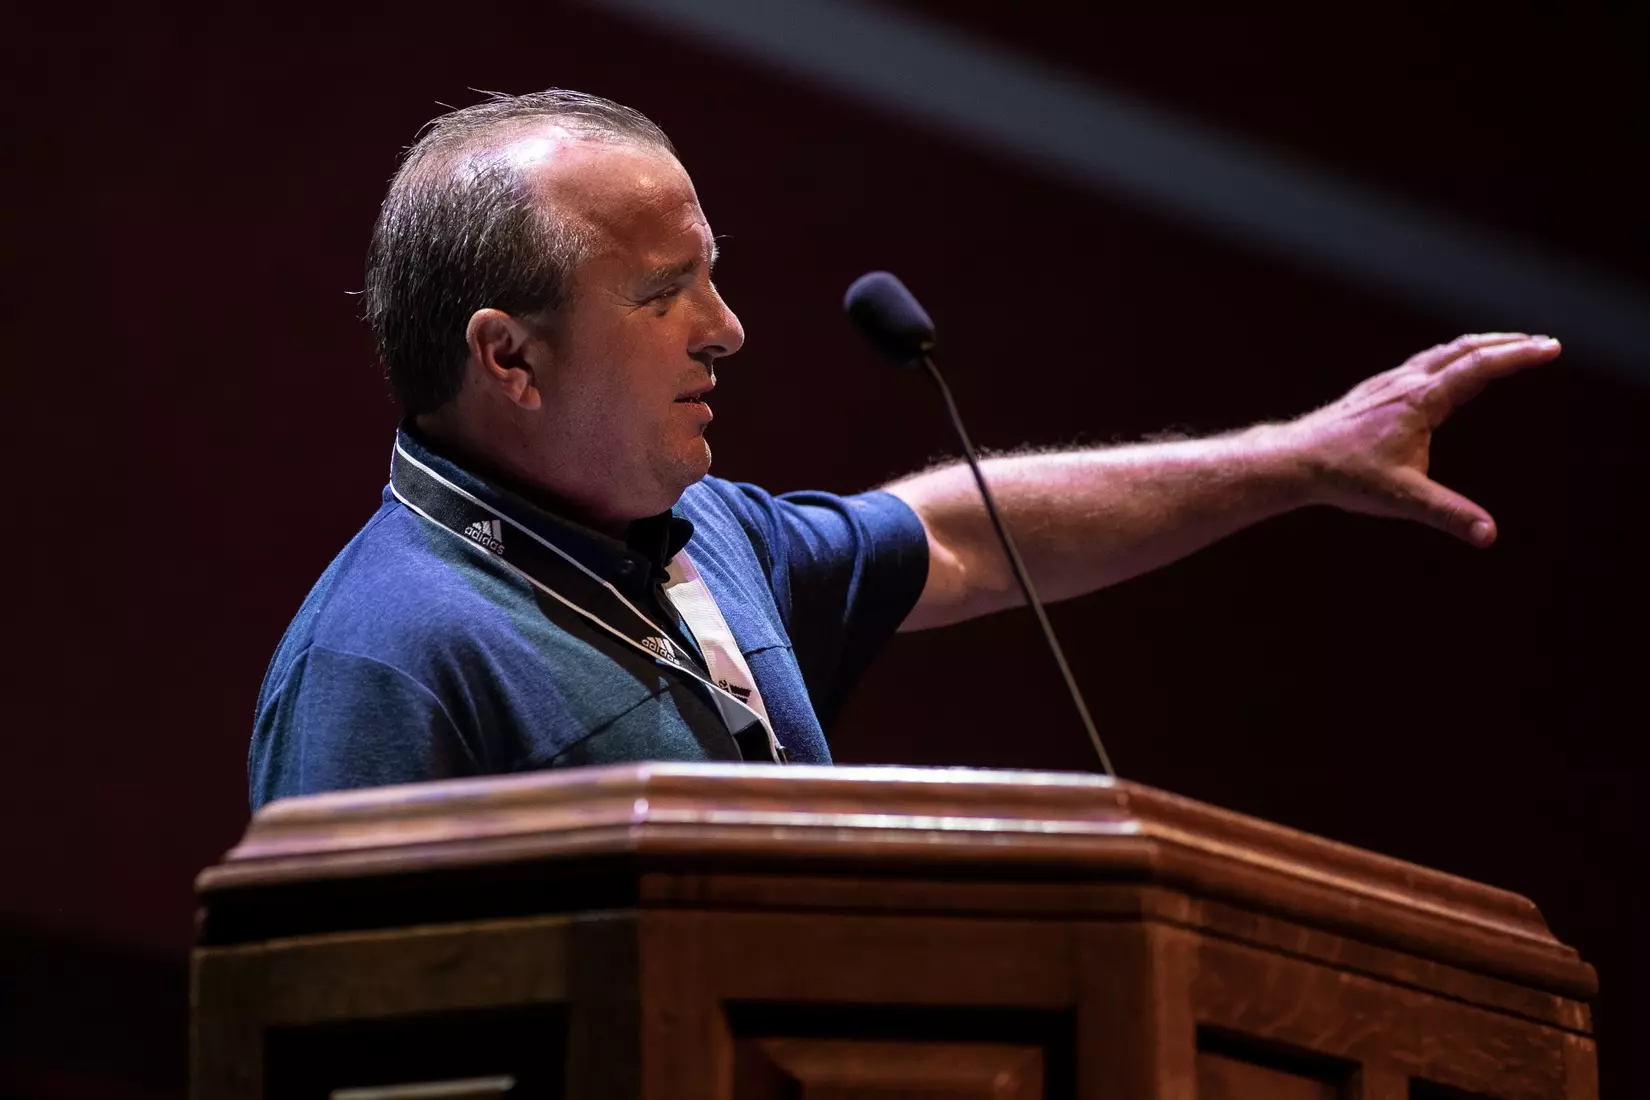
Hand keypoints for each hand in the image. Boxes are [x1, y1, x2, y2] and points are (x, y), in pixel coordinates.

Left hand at [1282, 332, 1560, 547]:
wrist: (1295, 459)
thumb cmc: (1345, 477)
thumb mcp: (1403, 499)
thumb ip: (1449, 515)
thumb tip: (1488, 535)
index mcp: (1420, 400)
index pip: (1478, 368)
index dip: (1518, 356)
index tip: (1551, 348)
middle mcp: (1406, 382)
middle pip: (1464, 349)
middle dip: (1508, 344)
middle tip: (1543, 343)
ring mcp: (1389, 383)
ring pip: (1442, 353)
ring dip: (1479, 347)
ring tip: (1507, 348)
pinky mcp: (1376, 390)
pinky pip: (1422, 363)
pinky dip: (1450, 358)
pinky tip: (1450, 370)